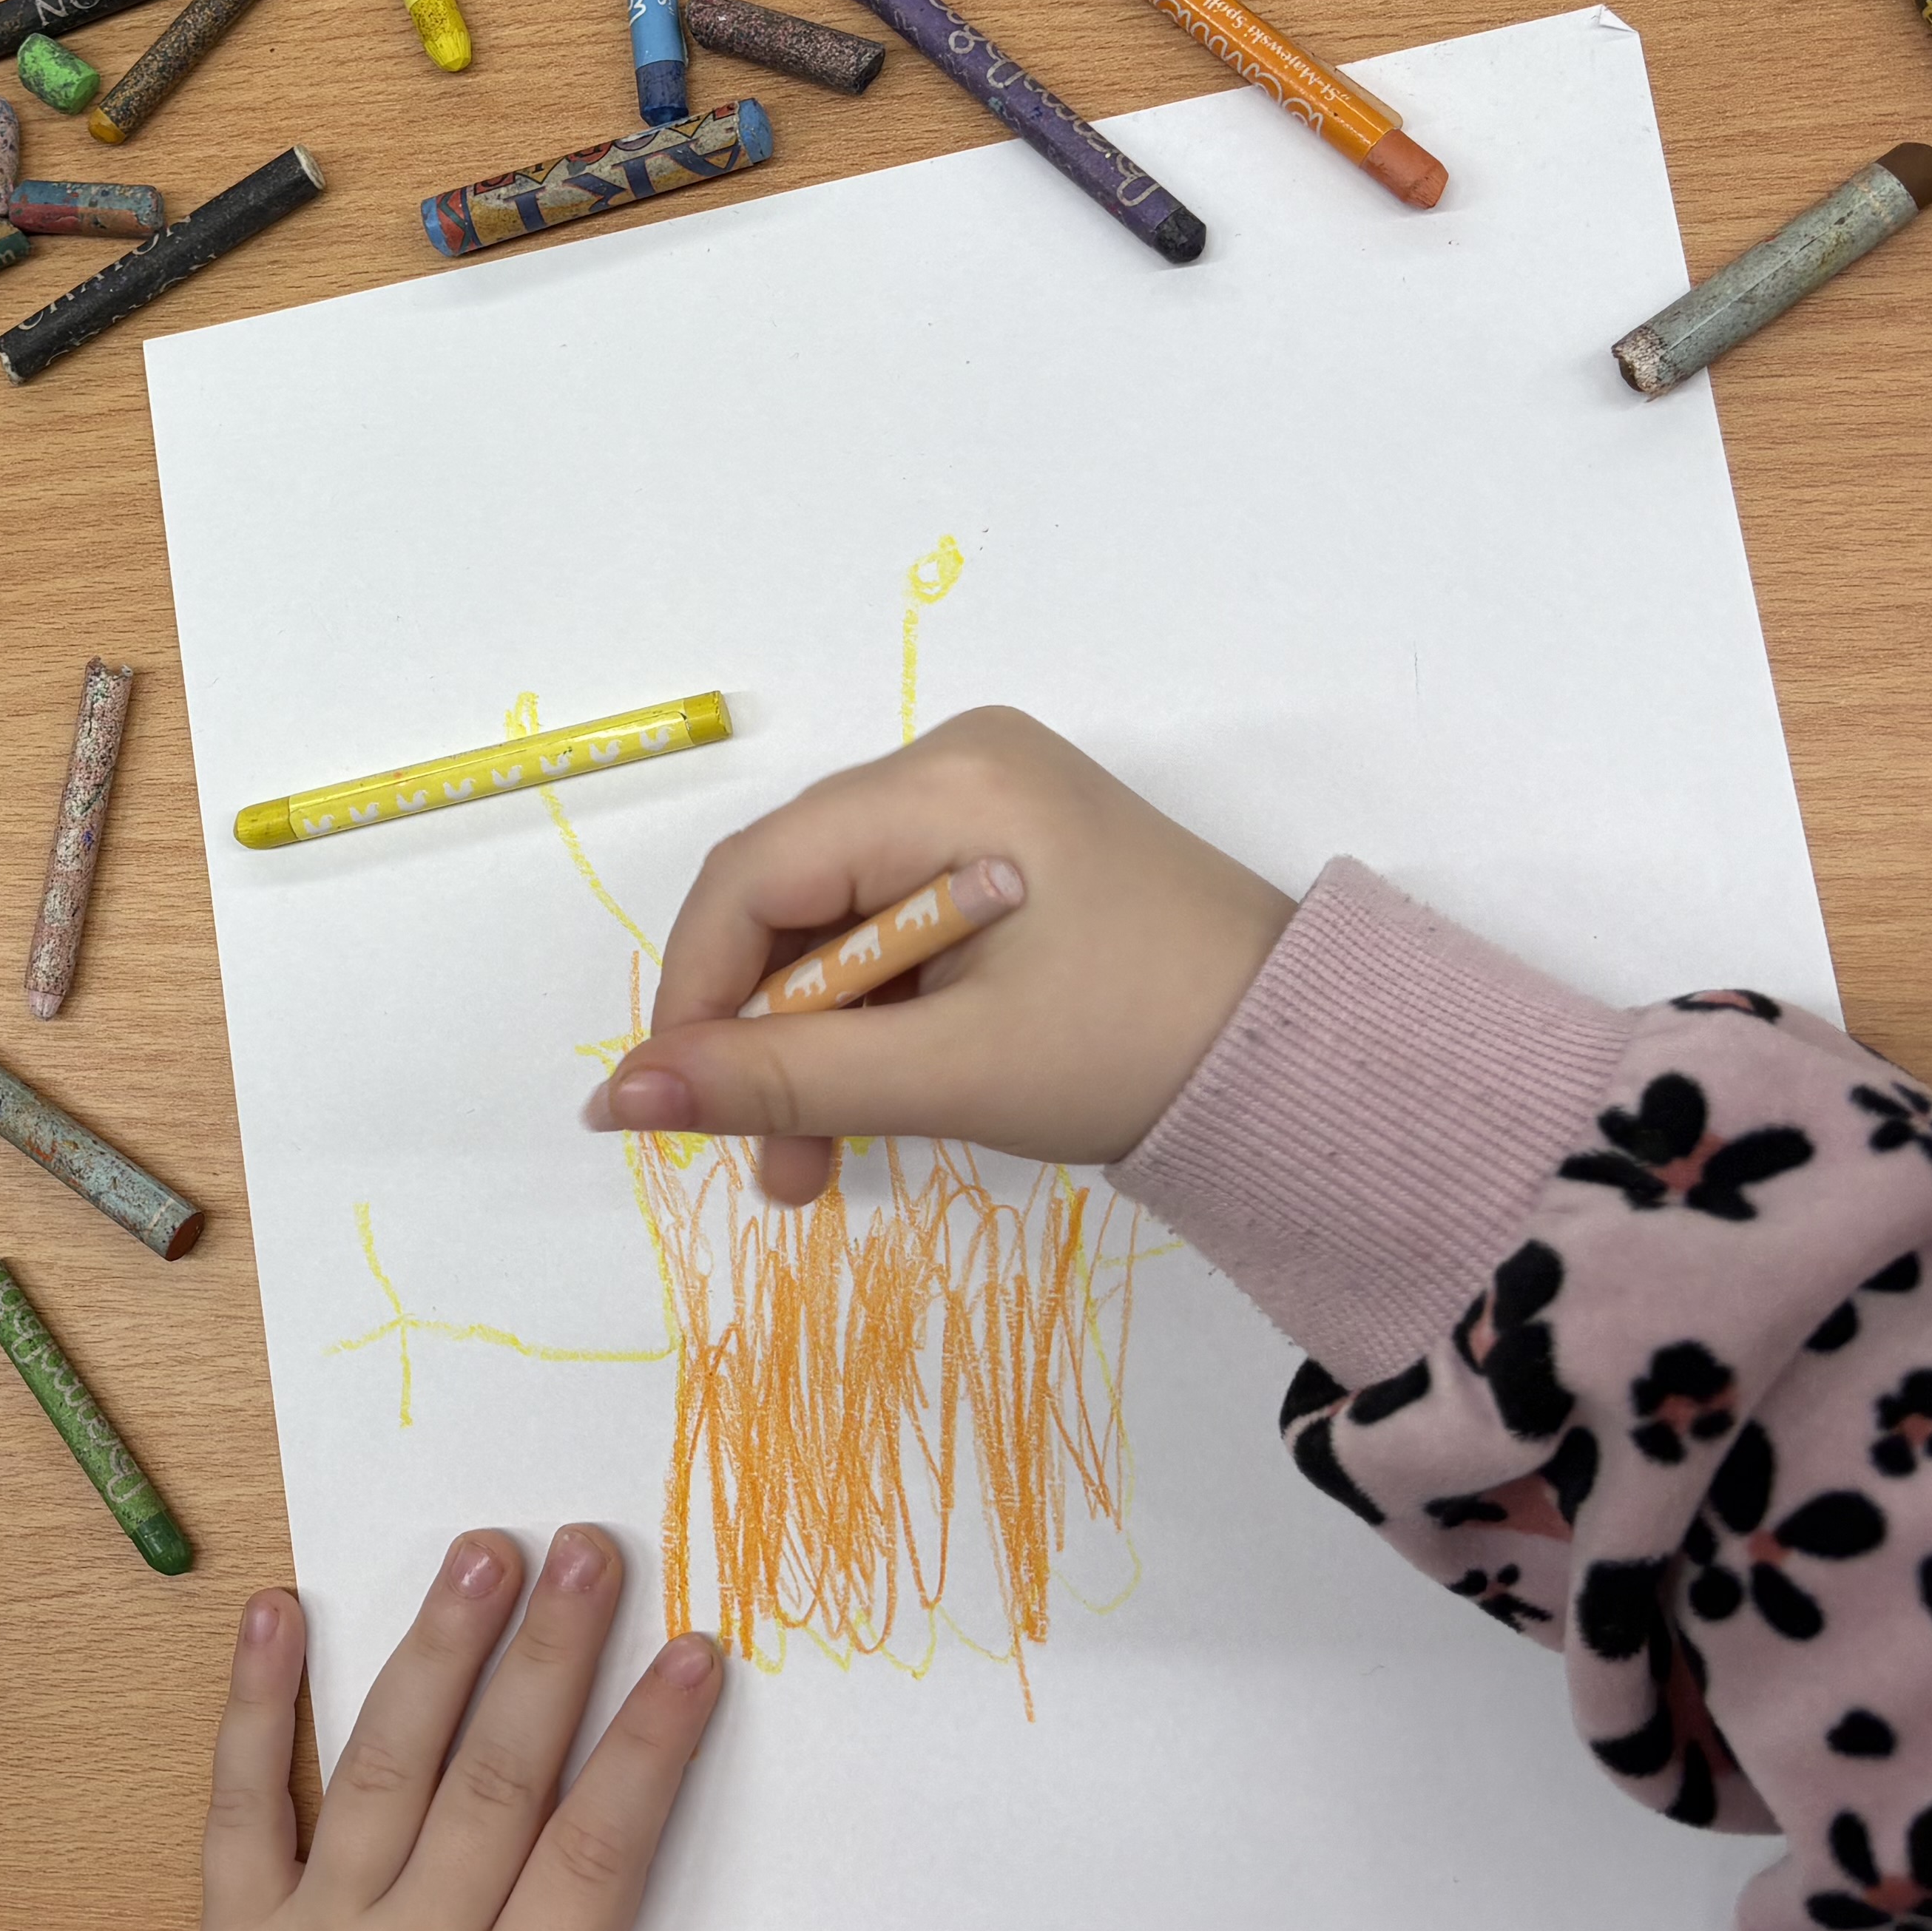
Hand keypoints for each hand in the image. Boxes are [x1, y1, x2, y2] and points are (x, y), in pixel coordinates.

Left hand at [143, 1529, 836, 1930]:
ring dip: (432, 1650)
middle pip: (495, 1778)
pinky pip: (239, 1805)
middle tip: (588, 1545)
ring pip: (382, 1765)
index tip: (692, 1651)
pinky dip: (252, 1706)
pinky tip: (272, 1613)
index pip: (596, 1854)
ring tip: (478, 1550)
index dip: (649, 1749)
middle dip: (549, 1657)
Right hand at [583, 706, 1291, 1203]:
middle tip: (766, 1162)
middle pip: (789, 895)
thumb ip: (777, 1079)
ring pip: (834, 921)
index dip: (694, 990)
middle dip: (762, 1034)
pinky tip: (871, 1101)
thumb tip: (616, 1099)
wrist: (1314, 1062)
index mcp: (949, 783)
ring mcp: (988, 804)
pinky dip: (871, 1016)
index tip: (668, 1106)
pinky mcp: (1011, 853)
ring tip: (817, 1167)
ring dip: (814, 1042)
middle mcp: (957, 764)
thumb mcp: (948, 1073)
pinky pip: (892, 925)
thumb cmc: (1143, 1052)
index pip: (755, 874)